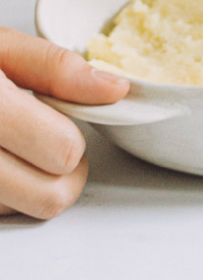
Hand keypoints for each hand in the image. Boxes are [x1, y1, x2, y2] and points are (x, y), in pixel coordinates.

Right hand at [0, 29, 128, 218]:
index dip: (70, 135)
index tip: (57, 119)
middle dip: (60, 170)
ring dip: (26, 185)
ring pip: (19, 212)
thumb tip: (114, 89)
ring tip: (7, 145)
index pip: (64, 152)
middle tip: (45, 141)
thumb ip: (54, 68)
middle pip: (50, 197)